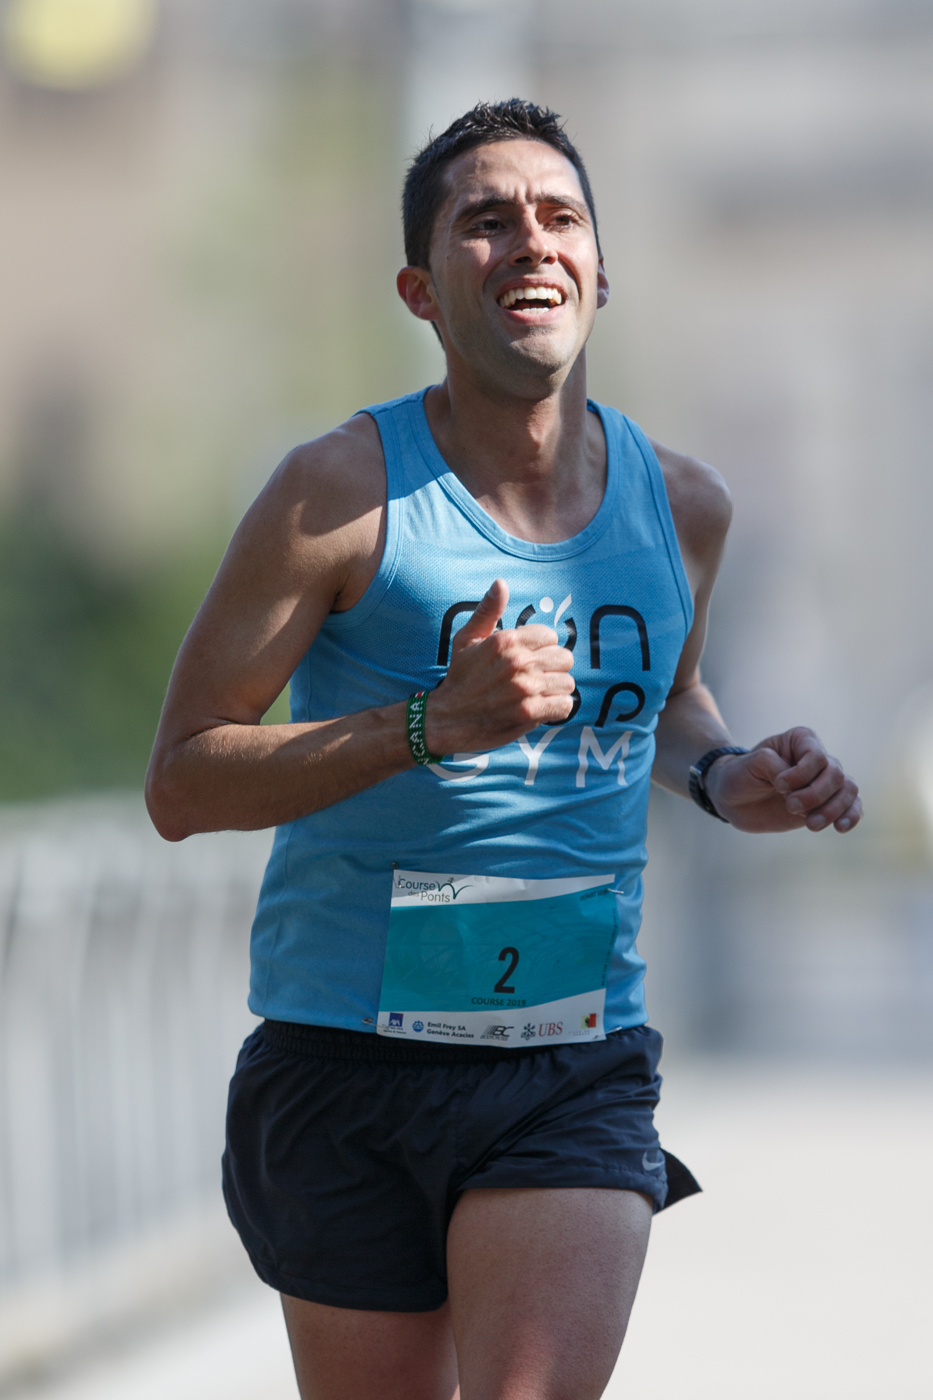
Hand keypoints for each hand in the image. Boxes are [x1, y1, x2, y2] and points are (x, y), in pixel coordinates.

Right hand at [424, 579, 574, 755]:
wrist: (447, 719)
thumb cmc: (459, 678)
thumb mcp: (466, 639)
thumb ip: (487, 611)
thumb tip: (501, 583)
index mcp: (506, 640)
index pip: (551, 636)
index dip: (543, 648)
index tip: (531, 658)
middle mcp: (519, 662)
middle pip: (564, 658)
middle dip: (553, 668)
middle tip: (538, 677)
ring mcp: (526, 688)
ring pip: (567, 682)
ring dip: (556, 689)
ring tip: (539, 693)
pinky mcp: (530, 712)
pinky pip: (564, 705)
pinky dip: (557, 708)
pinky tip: (542, 708)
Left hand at [704, 727, 860, 833]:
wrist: (733, 799)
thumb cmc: (740, 774)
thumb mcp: (750, 764)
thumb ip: (774, 766)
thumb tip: (798, 787)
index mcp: (801, 740)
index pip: (817, 755)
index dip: (802, 774)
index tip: (778, 785)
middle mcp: (818, 759)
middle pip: (835, 774)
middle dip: (815, 795)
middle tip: (790, 807)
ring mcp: (824, 782)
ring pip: (848, 790)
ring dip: (832, 809)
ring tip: (810, 825)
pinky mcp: (826, 804)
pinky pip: (852, 806)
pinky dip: (851, 816)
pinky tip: (840, 827)